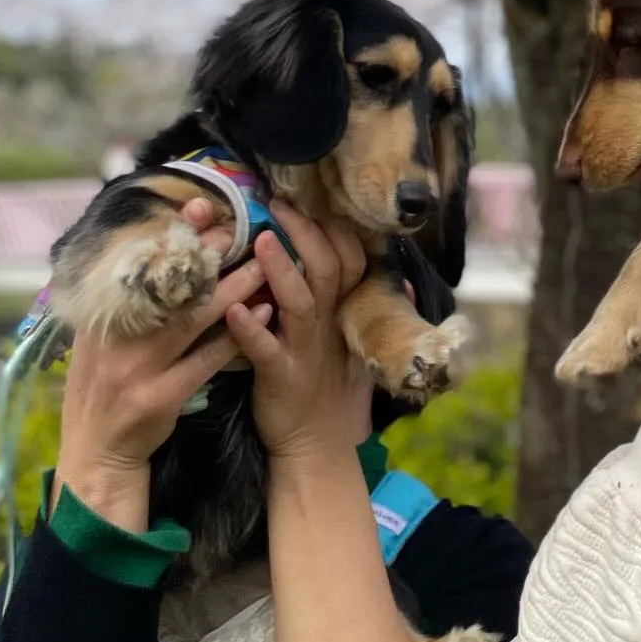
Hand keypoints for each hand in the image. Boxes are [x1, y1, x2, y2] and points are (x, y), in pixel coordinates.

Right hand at [55, 197, 268, 530]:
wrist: (97, 453)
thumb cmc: (106, 385)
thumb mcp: (101, 339)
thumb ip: (123, 299)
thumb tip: (155, 243)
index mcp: (101, 316)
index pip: (138, 263)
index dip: (172, 233)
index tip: (202, 205)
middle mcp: (116, 338)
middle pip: (168, 285)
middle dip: (208, 253)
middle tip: (244, 227)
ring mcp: (138, 368)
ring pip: (193, 318)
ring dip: (233, 287)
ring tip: (265, 263)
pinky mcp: (161, 396)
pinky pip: (207, 358)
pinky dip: (237, 333)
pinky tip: (264, 312)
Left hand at [225, 202, 370, 462]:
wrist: (316, 444)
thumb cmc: (326, 385)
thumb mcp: (353, 342)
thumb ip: (368, 307)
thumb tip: (406, 281)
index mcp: (340, 309)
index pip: (350, 257)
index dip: (332, 226)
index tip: (307, 197)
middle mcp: (327, 323)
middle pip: (328, 268)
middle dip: (305, 231)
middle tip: (278, 202)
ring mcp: (305, 348)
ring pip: (301, 302)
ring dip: (282, 270)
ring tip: (261, 239)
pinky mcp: (280, 376)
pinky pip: (266, 349)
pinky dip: (251, 329)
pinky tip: (235, 310)